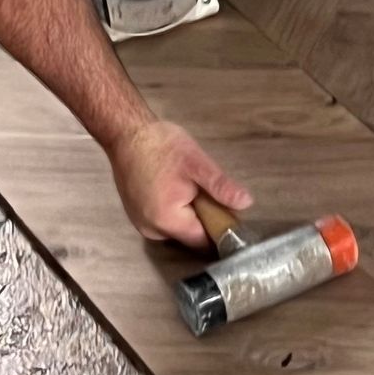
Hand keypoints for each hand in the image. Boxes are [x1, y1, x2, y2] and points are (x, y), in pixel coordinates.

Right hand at [108, 119, 252, 247]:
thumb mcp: (197, 164)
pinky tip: (174, 189)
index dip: (218, 228)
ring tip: (188, 187)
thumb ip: (221, 187)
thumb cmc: (162, 146)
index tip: (226, 209)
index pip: (203, 241)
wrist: (127, 133)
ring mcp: (140, 223)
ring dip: (187, 214)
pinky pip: (163, 221)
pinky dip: (173, 210)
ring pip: (176, 229)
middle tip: (205, 192)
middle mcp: (151, 230)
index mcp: (167, 221)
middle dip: (202, 218)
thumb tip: (246, 203)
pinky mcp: (136, 214)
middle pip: (189, 236)